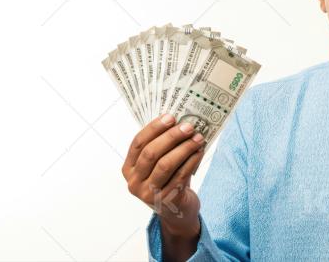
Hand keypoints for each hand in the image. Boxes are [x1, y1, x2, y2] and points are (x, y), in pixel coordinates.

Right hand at [122, 113, 207, 237]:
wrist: (177, 211)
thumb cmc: (169, 180)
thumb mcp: (159, 163)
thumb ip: (163, 146)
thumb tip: (180, 120)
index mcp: (129, 168)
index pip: (138, 143)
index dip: (154, 128)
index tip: (171, 117)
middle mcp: (134, 182)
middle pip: (151, 153)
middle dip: (171, 137)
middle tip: (188, 126)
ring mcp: (148, 194)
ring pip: (165, 165)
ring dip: (184, 148)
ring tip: (198, 138)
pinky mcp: (165, 201)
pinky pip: (180, 176)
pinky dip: (191, 162)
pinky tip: (199, 152)